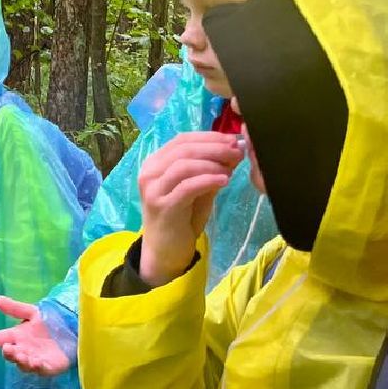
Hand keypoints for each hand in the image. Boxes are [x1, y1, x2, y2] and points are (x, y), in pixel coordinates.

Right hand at [0, 295, 71, 375]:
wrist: (73, 328)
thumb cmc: (50, 320)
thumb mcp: (32, 312)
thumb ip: (15, 308)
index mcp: (18, 335)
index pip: (3, 337)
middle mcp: (24, 349)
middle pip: (12, 354)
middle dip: (8, 352)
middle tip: (7, 347)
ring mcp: (35, 359)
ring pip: (24, 364)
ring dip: (21, 361)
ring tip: (21, 356)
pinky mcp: (49, 367)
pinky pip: (41, 370)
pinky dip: (37, 367)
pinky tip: (36, 362)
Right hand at [137, 132, 243, 286]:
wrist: (166, 252)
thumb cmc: (182, 218)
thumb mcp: (198, 189)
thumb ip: (210, 170)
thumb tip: (234, 150)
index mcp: (156, 163)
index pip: (182, 139)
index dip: (209, 137)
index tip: (234, 139)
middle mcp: (150, 172)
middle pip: (183, 149)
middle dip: (214, 147)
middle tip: (238, 151)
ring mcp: (153, 189)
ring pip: (184, 165)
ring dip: (212, 163)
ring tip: (232, 168)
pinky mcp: (162, 206)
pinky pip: (187, 186)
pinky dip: (207, 180)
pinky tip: (224, 181)